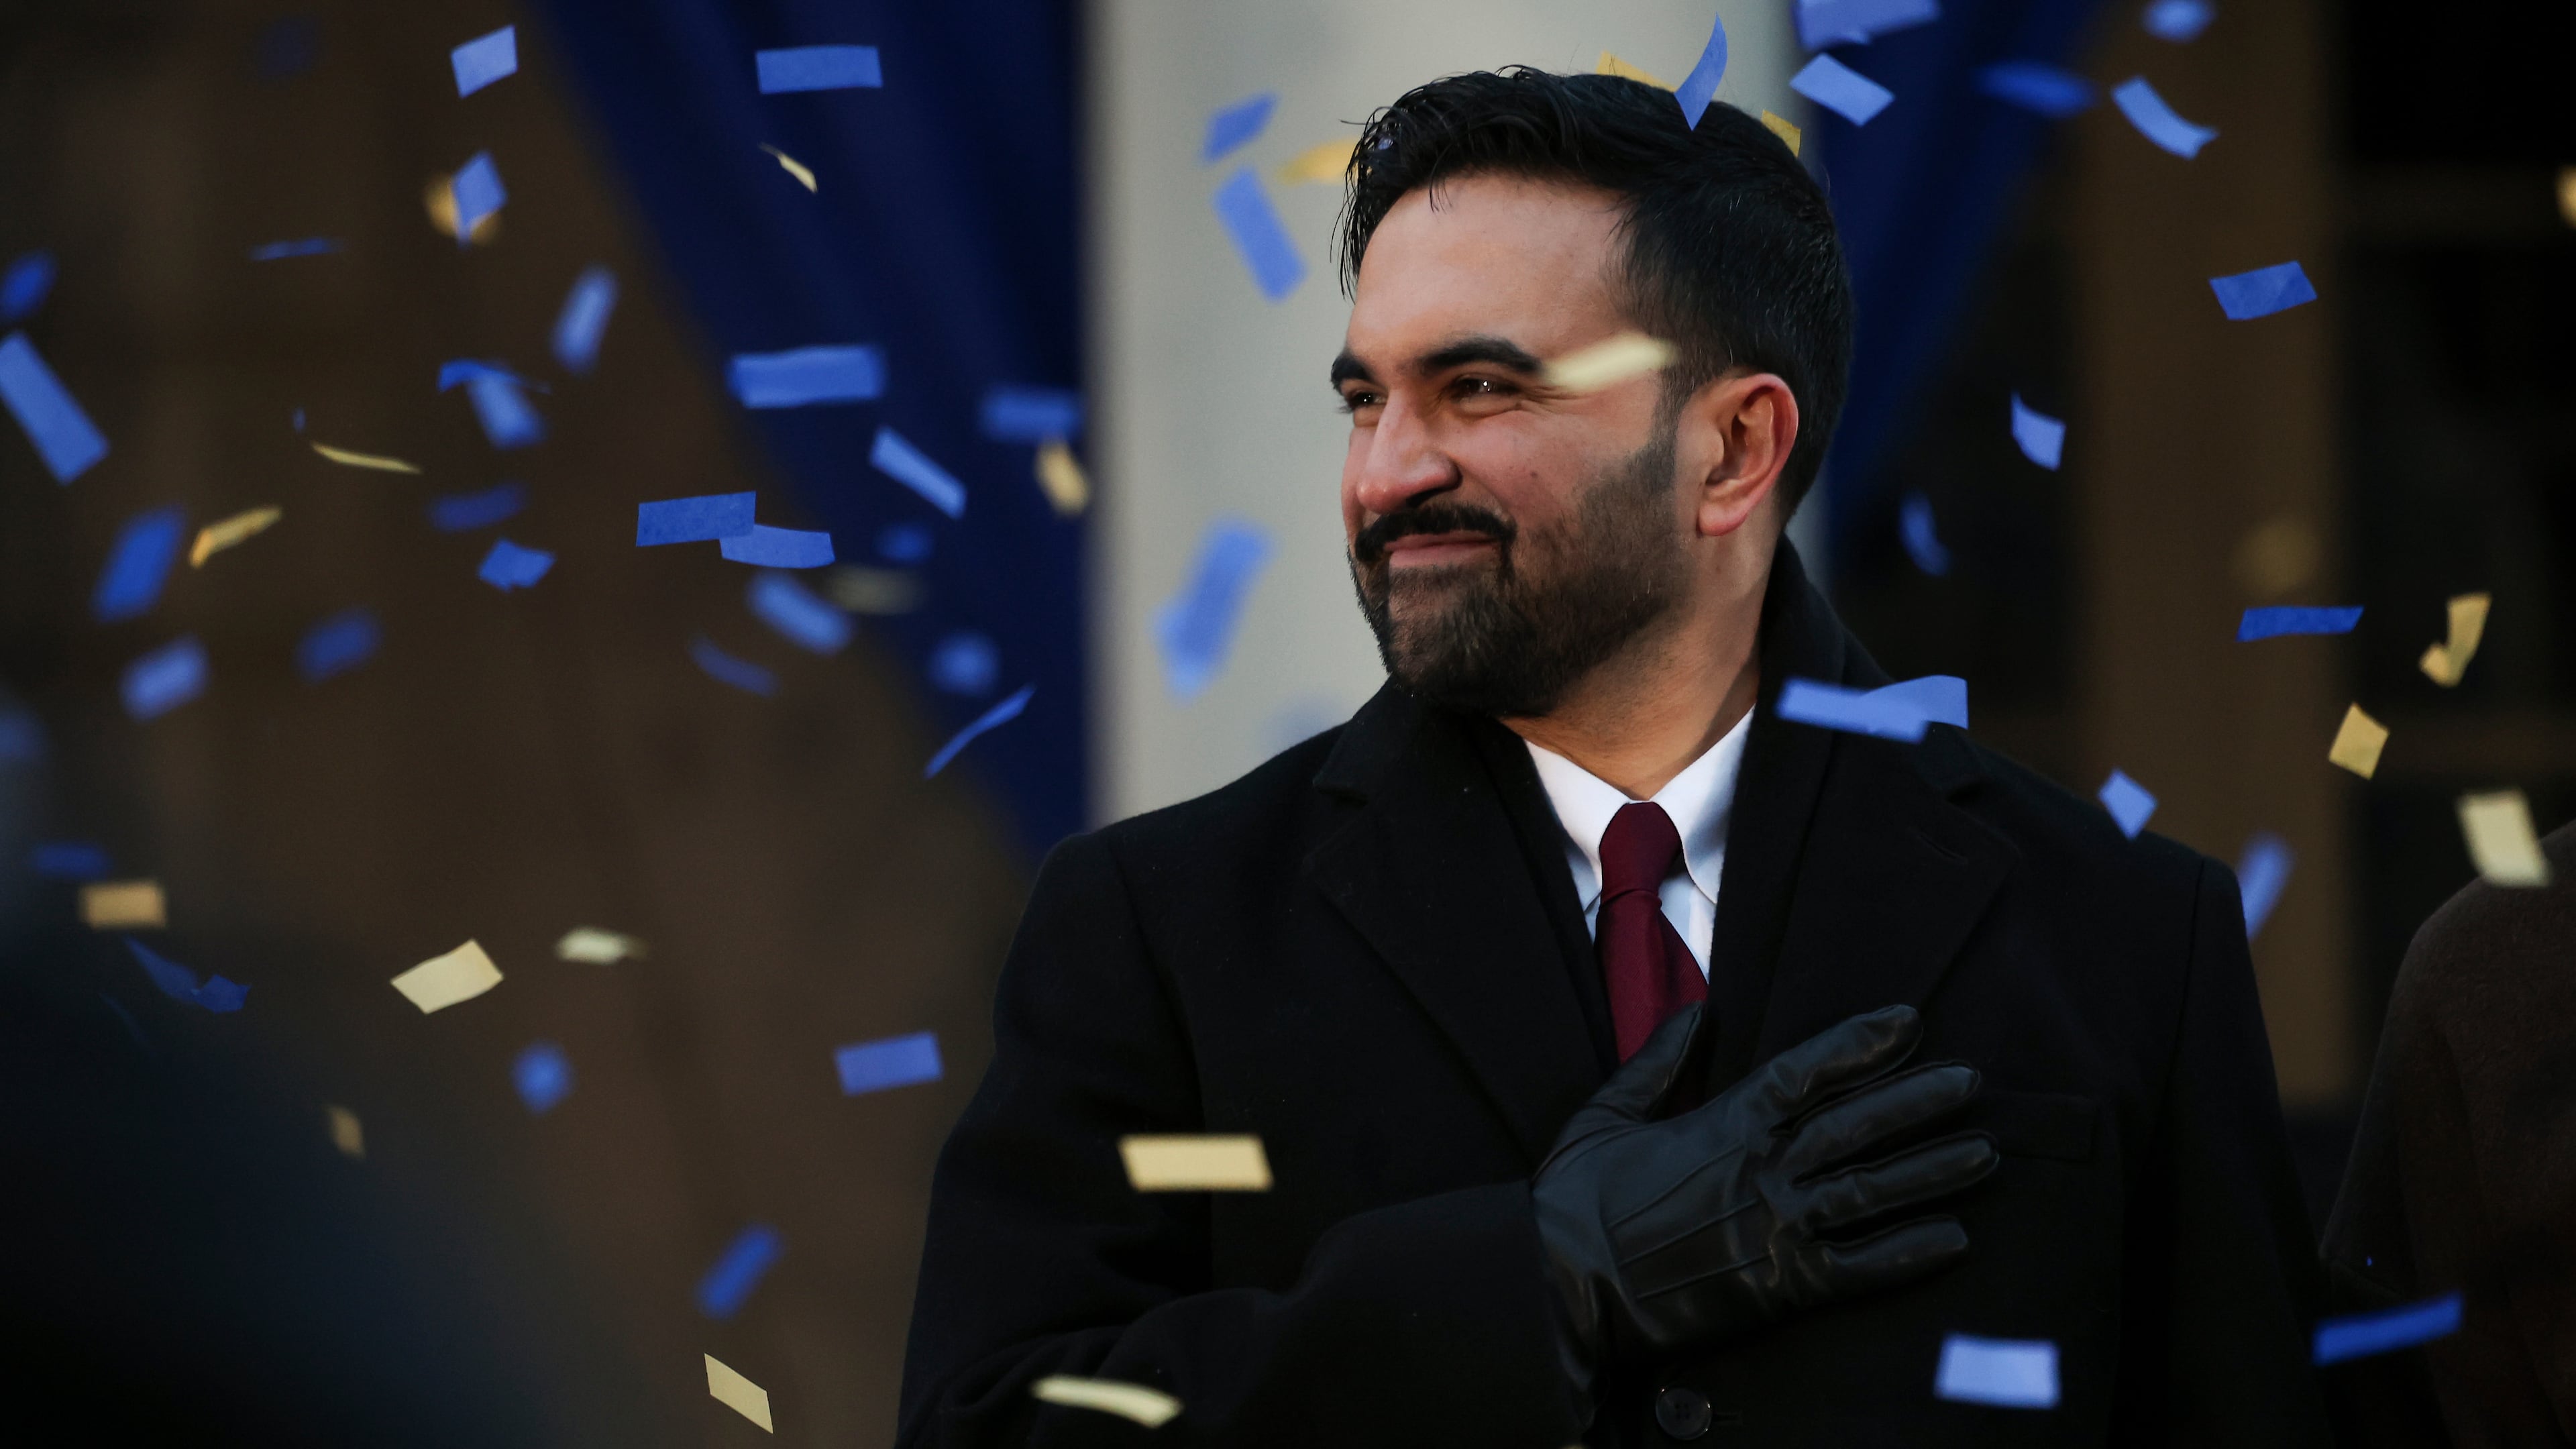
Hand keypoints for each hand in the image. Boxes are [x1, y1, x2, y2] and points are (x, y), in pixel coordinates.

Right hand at [1533, 1003, 1995, 1381]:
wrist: (1561, 1285)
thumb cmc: (1574, 1202)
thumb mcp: (1605, 1115)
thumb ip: (1656, 1063)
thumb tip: (1694, 1013)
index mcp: (1720, 1123)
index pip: (1807, 1070)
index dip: (1861, 1043)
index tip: (1909, 1021)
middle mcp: (1760, 1168)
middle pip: (1857, 1124)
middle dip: (1919, 1099)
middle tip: (1970, 1081)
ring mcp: (1775, 1226)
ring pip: (1872, 1190)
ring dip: (1932, 1170)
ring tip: (1983, 1154)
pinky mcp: (1779, 1285)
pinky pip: (1859, 1268)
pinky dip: (1908, 1255)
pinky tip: (1953, 1241)